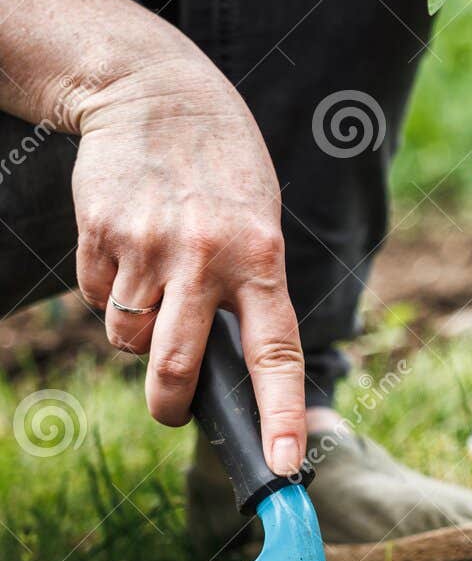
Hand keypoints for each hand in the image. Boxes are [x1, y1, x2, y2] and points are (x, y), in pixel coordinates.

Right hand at [71, 56, 305, 475]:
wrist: (157, 94)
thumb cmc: (224, 171)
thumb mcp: (259, 222)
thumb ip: (247, 289)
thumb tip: (223, 368)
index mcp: (262, 257)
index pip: (276, 352)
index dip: (282, 415)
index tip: (285, 466)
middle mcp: (206, 257)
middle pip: (176, 366)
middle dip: (170, 405)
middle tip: (173, 412)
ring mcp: (148, 247)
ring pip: (128, 338)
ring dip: (136, 334)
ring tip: (156, 285)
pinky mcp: (100, 235)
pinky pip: (97, 298)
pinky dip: (109, 291)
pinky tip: (128, 247)